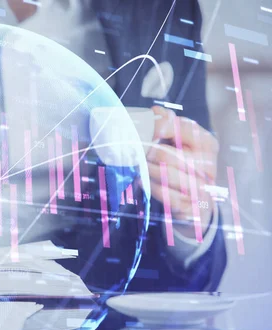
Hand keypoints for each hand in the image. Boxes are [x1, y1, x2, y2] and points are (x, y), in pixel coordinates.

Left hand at [142, 106, 218, 238]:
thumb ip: (167, 124)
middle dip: (145, 153)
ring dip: (146, 170)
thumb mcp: (179, 142)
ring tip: (139, 166)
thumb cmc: (183, 165)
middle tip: (133, 151)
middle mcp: (208, 165)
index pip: (179, 128)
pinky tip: (142, 181)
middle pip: (166, 155)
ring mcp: (201, 188)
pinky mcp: (191, 207)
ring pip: (164, 175)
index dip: (154, 126)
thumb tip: (155, 111)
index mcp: (207, 143)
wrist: (197, 203)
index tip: (139, 129)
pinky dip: (150, 186)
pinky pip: (164, 194)